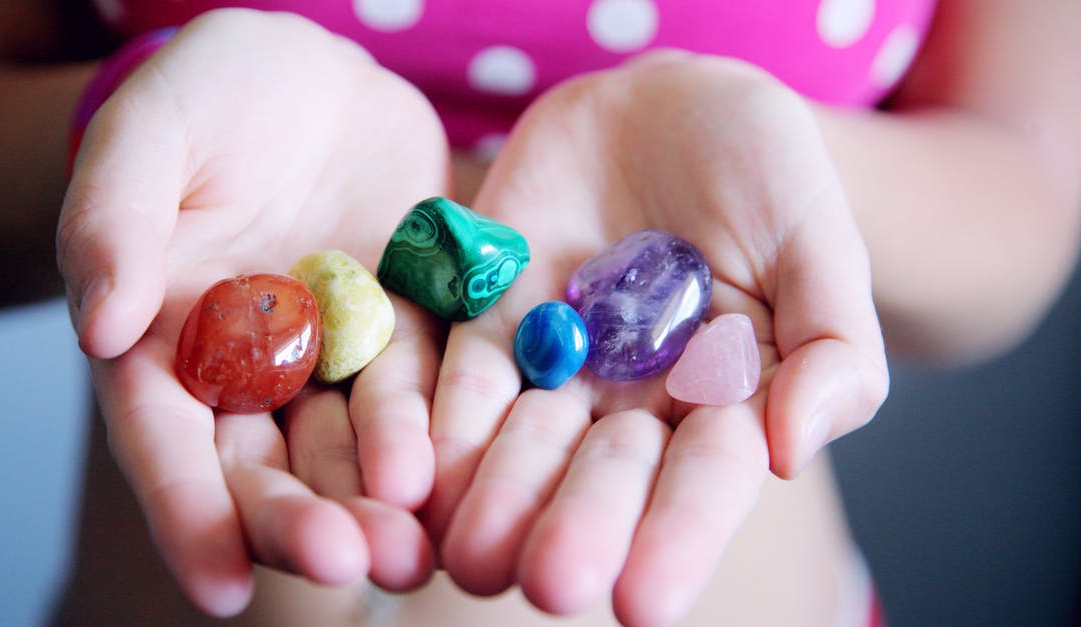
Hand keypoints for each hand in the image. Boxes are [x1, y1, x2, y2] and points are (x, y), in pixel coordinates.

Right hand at [56, 10, 447, 614]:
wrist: (310, 75)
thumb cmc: (207, 97)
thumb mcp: (148, 136)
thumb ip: (114, 223)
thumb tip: (101, 327)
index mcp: (166, 345)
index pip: (166, 444)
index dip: (188, 516)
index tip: (218, 589)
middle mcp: (252, 372)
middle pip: (269, 466)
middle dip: (302, 522)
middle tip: (347, 564)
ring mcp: (337, 356)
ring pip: (355, 445)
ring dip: (382, 502)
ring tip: (414, 551)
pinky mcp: (409, 327)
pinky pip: (429, 384)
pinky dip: (443, 430)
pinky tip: (467, 475)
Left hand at [424, 52, 887, 625]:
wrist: (669, 105)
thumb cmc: (766, 171)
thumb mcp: (819, 241)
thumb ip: (829, 347)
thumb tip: (791, 451)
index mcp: (722, 403)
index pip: (703, 481)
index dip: (676, 537)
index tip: (644, 601)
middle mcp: (632, 404)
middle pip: (601, 476)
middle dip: (576, 529)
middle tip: (550, 583)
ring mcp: (556, 366)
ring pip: (519, 444)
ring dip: (493, 497)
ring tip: (470, 552)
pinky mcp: (487, 321)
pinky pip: (455, 377)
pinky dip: (434, 423)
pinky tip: (411, 475)